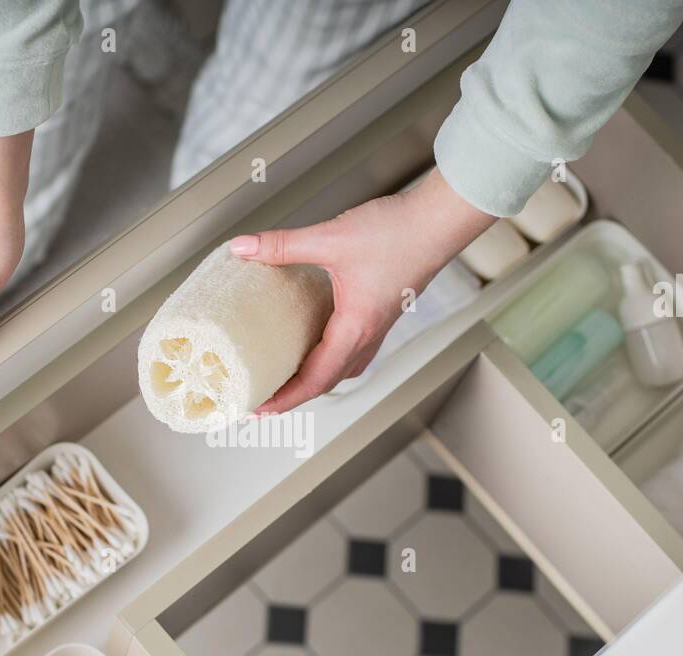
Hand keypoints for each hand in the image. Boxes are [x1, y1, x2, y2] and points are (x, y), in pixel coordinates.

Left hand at [229, 168, 496, 414]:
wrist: (439, 220)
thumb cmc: (399, 233)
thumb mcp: (331, 238)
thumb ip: (283, 245)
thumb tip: (243, 248)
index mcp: (355, 328)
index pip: (315, 380)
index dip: (284, 398)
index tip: (258, 407)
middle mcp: (368, 335)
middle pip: (327, 382)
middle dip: (293, 395)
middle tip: (263, 398)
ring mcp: (377, 326)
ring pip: (343, 368)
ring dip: (314, 379)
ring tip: (287, 378)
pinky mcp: (381, 313)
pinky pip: (353, 349)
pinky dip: (331, 357)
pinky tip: (318, 341)